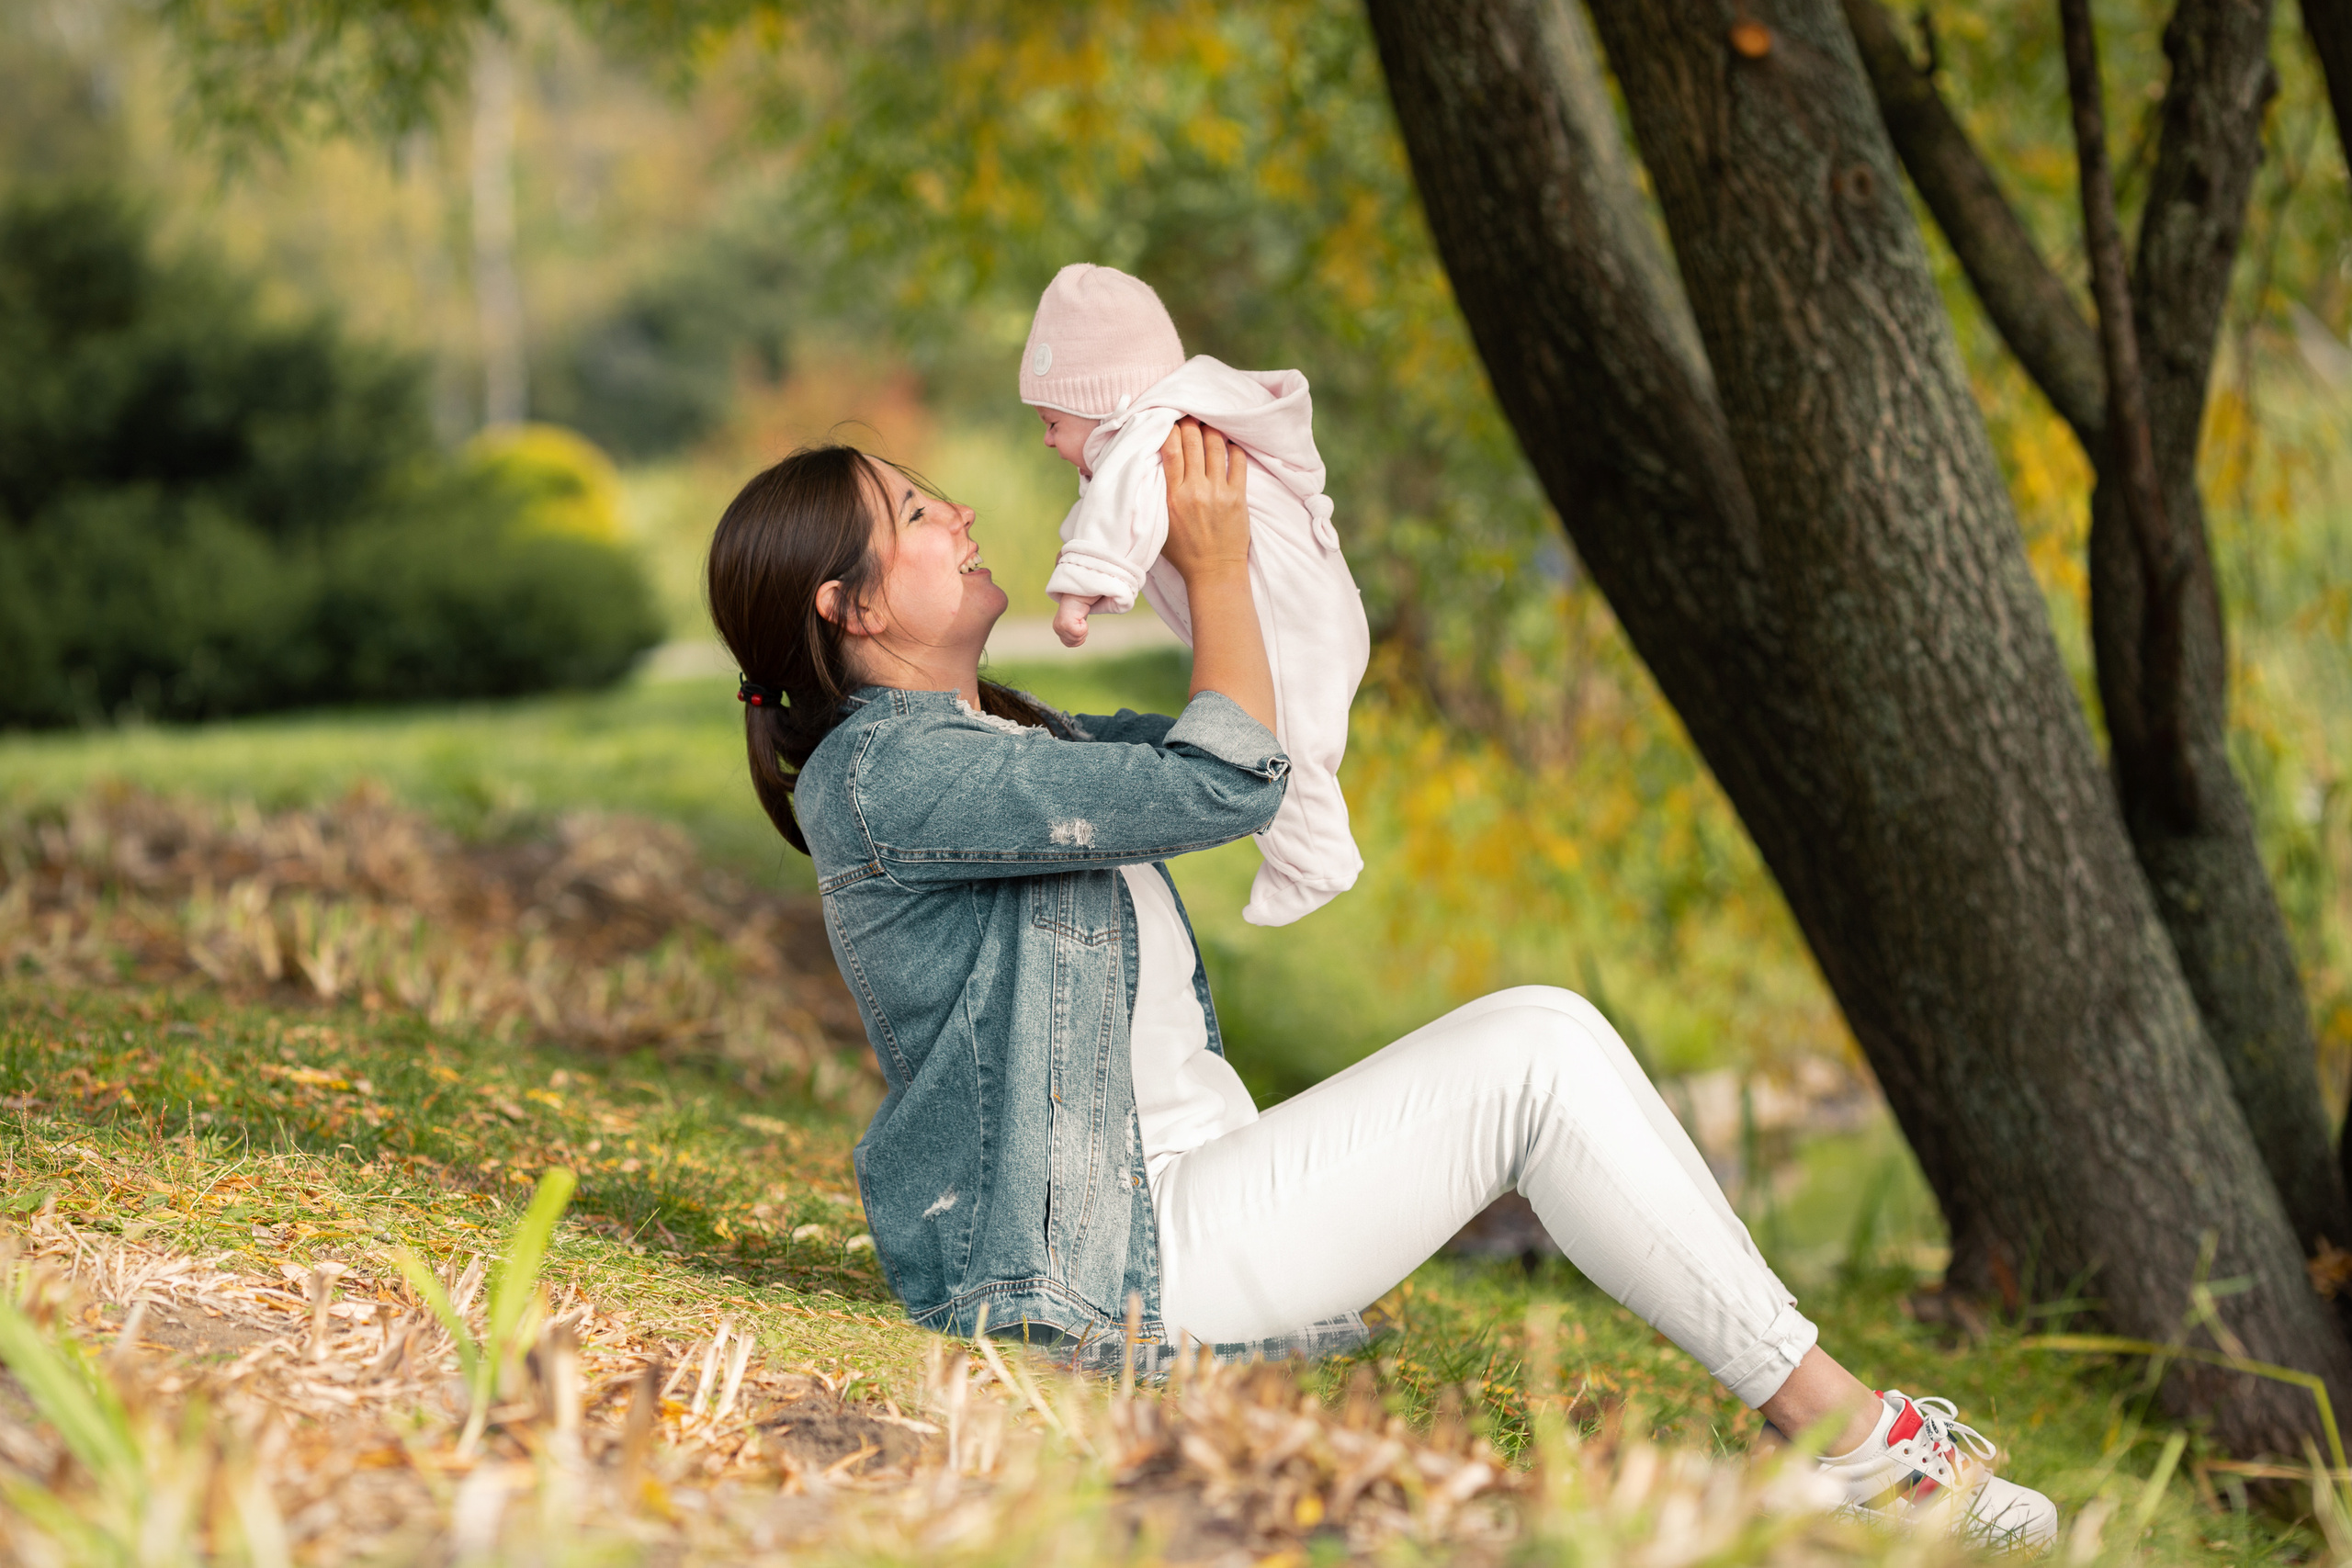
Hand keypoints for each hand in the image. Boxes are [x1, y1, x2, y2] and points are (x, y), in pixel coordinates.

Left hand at [1052, 594, 1094, 647]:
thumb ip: (1074, 630)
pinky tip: (1080, 617)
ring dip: (1084, 629)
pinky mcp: (1065, 624)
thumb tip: (1078, 637)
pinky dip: (1084, 626)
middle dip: (1082, 633)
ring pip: (1077, 638)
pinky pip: (1079, 633)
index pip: (1069, 644)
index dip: (1079, 636)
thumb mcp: (1076, 621)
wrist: (1079, 594)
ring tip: (1080, 618)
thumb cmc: (1080, 607)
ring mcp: (1060, 627)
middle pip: (1074, 642)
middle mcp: (1057, 628)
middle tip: (1081, 620)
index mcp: (1058, 629)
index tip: (1079, 623)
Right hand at [1159, 418, 1249, 586]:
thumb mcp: (1159, 524)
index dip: (1170, 429)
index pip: (1170, 449)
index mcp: (1172, 496)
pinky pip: (1239, 461)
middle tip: (1190, 417)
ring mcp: (1219, 492)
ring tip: (1209, 426)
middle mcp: (1195, 490)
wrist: (1213, 572)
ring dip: (1211, 431)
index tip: (1170, 421)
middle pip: (1192, 441)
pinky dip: (1234, 448)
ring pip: (1215, 446)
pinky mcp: (1238, 497)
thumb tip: (1148, 469)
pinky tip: (1230, 444)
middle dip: (1190, 424)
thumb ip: (1155, 496)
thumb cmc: (1183, 552)